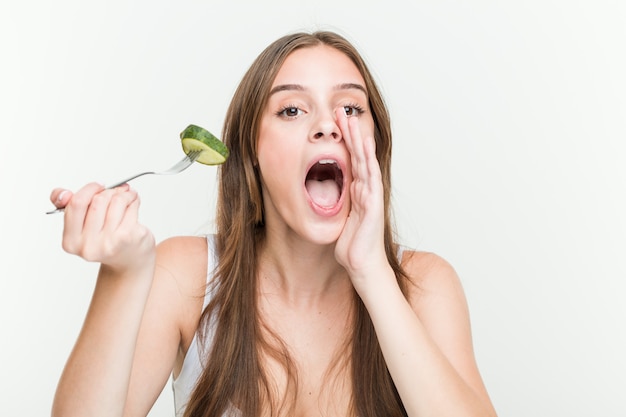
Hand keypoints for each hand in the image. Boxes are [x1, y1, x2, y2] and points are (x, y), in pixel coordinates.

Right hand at [50, 183, 154, 273]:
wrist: (130, 260)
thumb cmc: (106, 238)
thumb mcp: (82, 226)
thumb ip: (68, 206)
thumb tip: (63, 194)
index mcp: (71, 241)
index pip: (76, 204)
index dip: (89, 189)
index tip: (99, 186)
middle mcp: (88, 245)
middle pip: (98, 200)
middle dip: (110, 191)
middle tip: (117, 192)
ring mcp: (109, 242)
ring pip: (117, 201)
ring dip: (125, 194)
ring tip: (128, 197)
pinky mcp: (128, 237)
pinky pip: (131, 207)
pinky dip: (134, 201)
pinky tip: (134, 206)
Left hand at [334, 109, 389, 289]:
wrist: (362, 265)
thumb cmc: (351, 246)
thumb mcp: (338, 219)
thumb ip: (334, 204)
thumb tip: (319, 196)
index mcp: (356, 191)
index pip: (350, 160)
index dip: (344, 141)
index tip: (336, 123)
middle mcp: (365, 189)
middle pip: (358, 155)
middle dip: (350, 132)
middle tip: (342, 111)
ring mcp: (371, 195)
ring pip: (365, 161)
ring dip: (358, 140)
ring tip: (352, 120)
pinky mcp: (373, 203)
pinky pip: (371, 177)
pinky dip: (368, 160)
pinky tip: (365, 145)